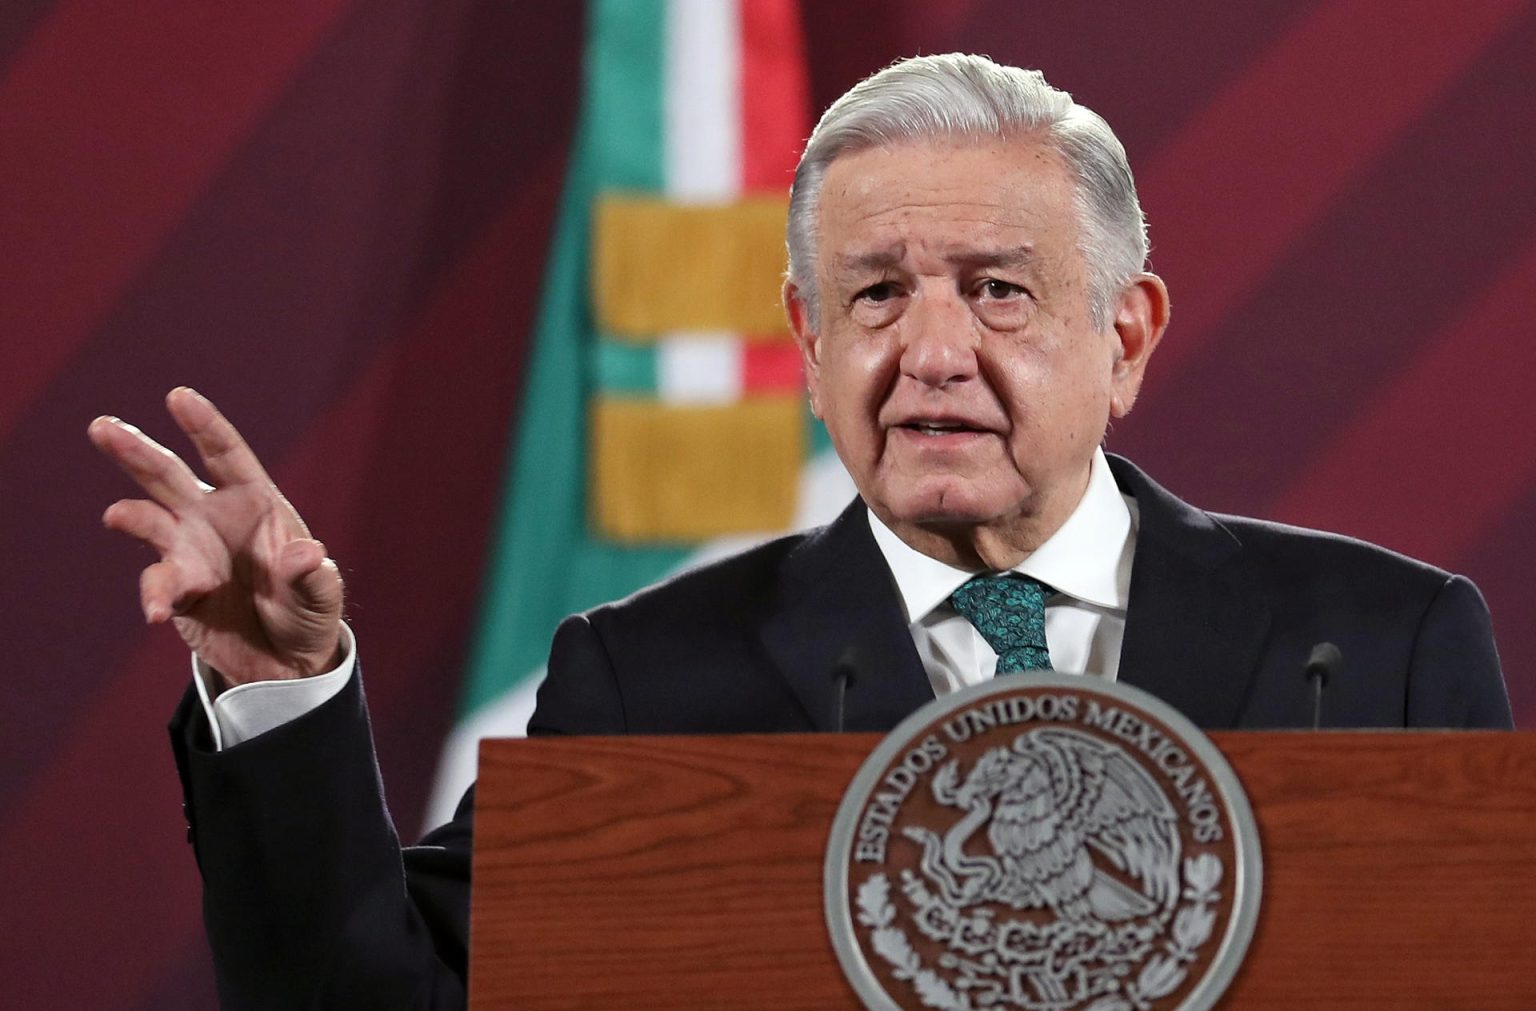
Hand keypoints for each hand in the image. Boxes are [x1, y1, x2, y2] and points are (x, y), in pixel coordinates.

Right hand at [89, 387, 343, 692]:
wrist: (284, 660)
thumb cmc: (308, 612)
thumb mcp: (321, 595)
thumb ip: (312, 575)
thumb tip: (306, 554)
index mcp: (255, 502)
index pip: (226, 455)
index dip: (204, 426)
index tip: (178, 397)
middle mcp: (213, 517)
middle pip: (169, 475)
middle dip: (137, 450)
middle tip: (103, 427)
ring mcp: (188, 550)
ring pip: (147, 519)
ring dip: (129, 515)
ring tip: (116, 516)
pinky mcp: (175, 588)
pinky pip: (156, 584)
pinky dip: (154, 595)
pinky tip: (157, 612)